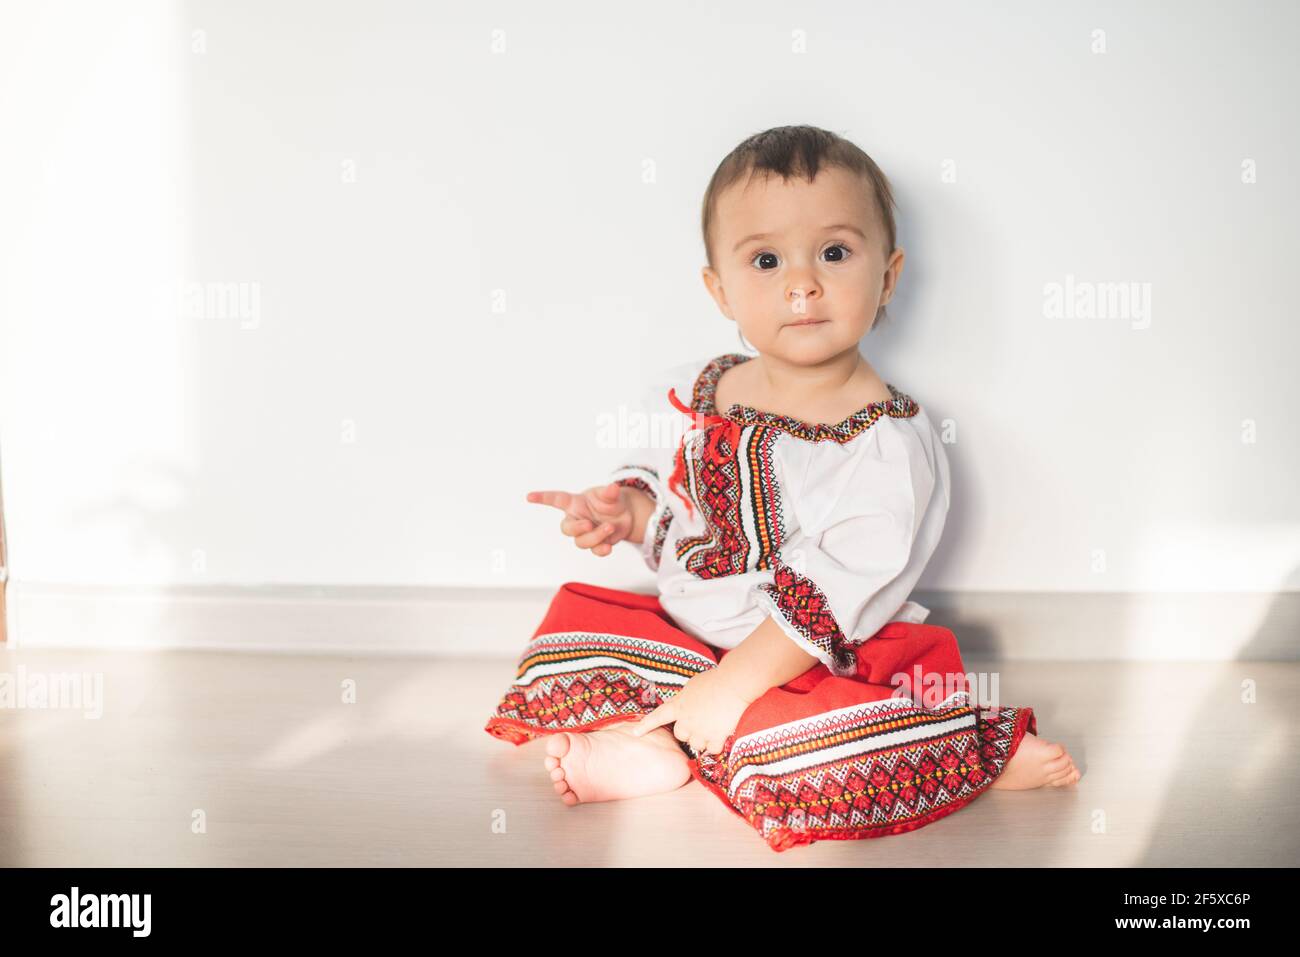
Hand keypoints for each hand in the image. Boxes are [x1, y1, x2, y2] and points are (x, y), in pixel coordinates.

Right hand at [525, 482, 637, 556]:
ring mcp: (586, 533)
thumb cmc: (611, 502)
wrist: (627, 516)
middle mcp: (577, 519)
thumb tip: (612, 488)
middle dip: (577, 528)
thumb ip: (609, 493)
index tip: (529, 497)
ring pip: (581, 542)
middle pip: (566, 528)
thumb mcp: (611, 495)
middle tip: (589, 524)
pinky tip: (608, 546)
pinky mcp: (597, 544)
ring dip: (596, 536)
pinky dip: (601, 550)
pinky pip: (594, 551)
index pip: (556, 500)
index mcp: (576, 504)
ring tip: (610, 527)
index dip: (543, 498)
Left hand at [630, 667, 753, 755]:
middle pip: (681, 735)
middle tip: (702, 722)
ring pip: (697, 744)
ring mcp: (700, 731)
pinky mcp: (715, 738)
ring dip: (704, 739)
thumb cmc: (716, 680)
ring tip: (716, 725)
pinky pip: (712, 749)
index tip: (635, 733)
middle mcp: (686, 721)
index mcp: (679, 705)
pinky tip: (723, 734)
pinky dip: (717, 744)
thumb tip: (682, 707)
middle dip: (689, 731)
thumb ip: (684, 700)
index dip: (646, 725)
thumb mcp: (692, 686)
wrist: (734, 684)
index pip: (658, 716)